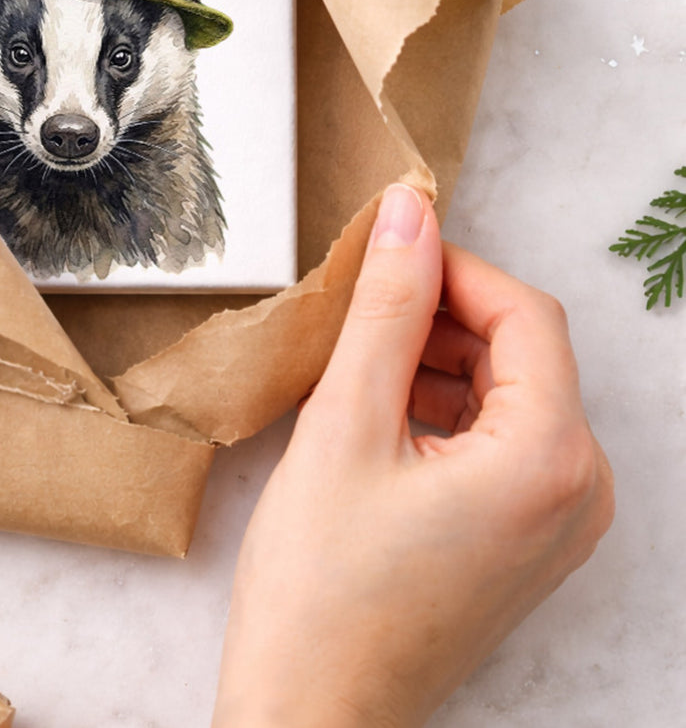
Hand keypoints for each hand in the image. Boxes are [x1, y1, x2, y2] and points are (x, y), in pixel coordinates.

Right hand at [213, 183, 614, 727]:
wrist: (312, 712)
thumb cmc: (321, 586)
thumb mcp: (345, 424)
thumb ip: (385, 308)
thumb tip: (409, 214)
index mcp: (551, 459)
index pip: (524, 313)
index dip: (451, 268)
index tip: (381, 253)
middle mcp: (579, 493)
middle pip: (521, 352)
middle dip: (439, 318)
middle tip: (354, 316)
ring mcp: (559, 524)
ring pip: (507, 395)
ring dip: (435, 363)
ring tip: (353, 371)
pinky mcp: (526, 542)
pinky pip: (500, 443)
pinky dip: (442, 412)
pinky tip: (374, 420)